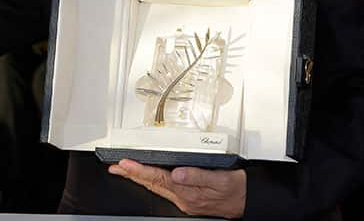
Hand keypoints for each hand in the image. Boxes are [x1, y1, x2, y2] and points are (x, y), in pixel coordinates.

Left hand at [108, 159, 245, 217]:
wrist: (247, 200)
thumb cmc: (236, 188)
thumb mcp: (220, 179)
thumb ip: (198, 176)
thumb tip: (178, 172)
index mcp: (189, 192)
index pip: (158, 178)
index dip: (139, 170)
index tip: (125, 164)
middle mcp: (184, 198)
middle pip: (152, 184)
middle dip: (132, 175)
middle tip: (116, 167)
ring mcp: (185, 200)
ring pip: (156, 187)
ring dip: (140, 178)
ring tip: (125, 171)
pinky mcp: (189, 199)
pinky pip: (165, 190)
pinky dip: (152, 182)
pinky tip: (148, 178)